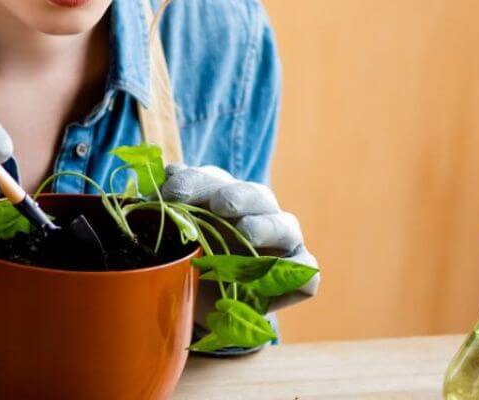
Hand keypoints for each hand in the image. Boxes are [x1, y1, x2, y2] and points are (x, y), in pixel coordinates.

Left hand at [160, 164, 318, 309]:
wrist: (204, 307)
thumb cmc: (194, 261)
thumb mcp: (178, 236)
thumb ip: (175, 207)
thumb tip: (172, 172)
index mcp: (228, 197)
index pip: (216, 180)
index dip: (195, 182)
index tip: (171, 195)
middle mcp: (260, 214)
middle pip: (256, 195)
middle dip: (236, 196)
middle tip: (218, 204)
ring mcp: (283, 244)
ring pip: (286, 226)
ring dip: (266, 226)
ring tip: (246, 232)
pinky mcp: (297, 276)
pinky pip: (307, 272)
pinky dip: (299, 272)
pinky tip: (282, 274)